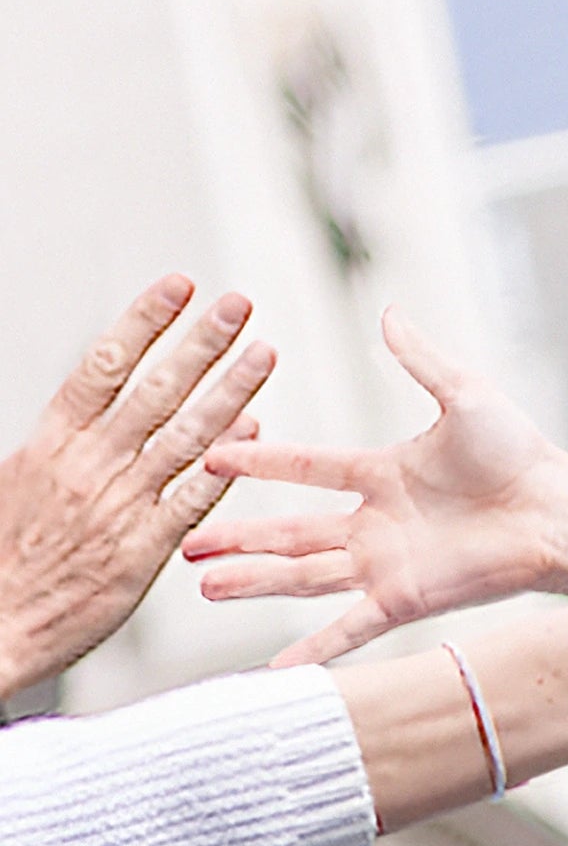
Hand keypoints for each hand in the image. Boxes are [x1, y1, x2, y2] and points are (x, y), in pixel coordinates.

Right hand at [0, 277, 274, 693]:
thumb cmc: (3, 559)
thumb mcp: (15, 482)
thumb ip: (60, 442)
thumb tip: (88, 401)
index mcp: (48, 445)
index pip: (102, 365)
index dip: (144, 321)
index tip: (177, 286)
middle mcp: (86, 467)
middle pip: (153, 390)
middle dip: (200, 342)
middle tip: (238, 303)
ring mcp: (118, 507)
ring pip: (184, 436)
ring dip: (230, 390)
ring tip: (264, 352)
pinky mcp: (142, 552)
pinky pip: (193, 498)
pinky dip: (225, 464)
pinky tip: (256, 430)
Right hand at [190, 309, 567, 665]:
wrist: (559, 510)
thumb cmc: (522, 455)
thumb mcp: (464, 395)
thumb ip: (420, 359)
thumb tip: (390, 311)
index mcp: (383, 474)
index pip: (305, 468)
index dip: (259, 464)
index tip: (209, 456)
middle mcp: (376, 524)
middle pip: (291, 532)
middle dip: (238, 538)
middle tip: (185, 542)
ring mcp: (385, 565)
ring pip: (303, 576)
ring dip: (254, 581)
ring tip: (202, 584)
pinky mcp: (404, 598)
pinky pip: (348, 628)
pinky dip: (312, 649)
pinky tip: (274, 671)